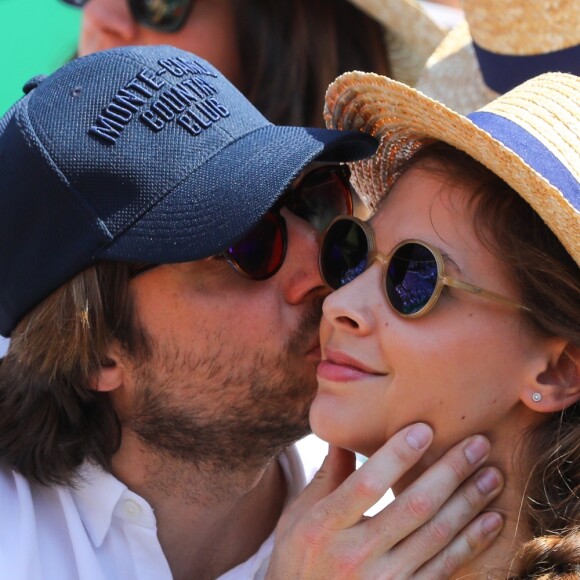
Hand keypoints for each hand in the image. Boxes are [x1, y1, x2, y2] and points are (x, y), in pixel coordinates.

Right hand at [266, 423, 502, 578]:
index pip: (367, 484)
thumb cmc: (298, 554)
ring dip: (469, 502)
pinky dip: (471, 542)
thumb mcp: (300, 513)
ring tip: (493, 474)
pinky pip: (445, 568)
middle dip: (449, 472)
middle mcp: (355, 555)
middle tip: (477, 443)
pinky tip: (491, 519)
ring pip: (436, 536)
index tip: (425, 428)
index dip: (398, 456)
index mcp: (325, 525)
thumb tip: (346, 433)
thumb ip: (328, 474)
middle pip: (412, 507)